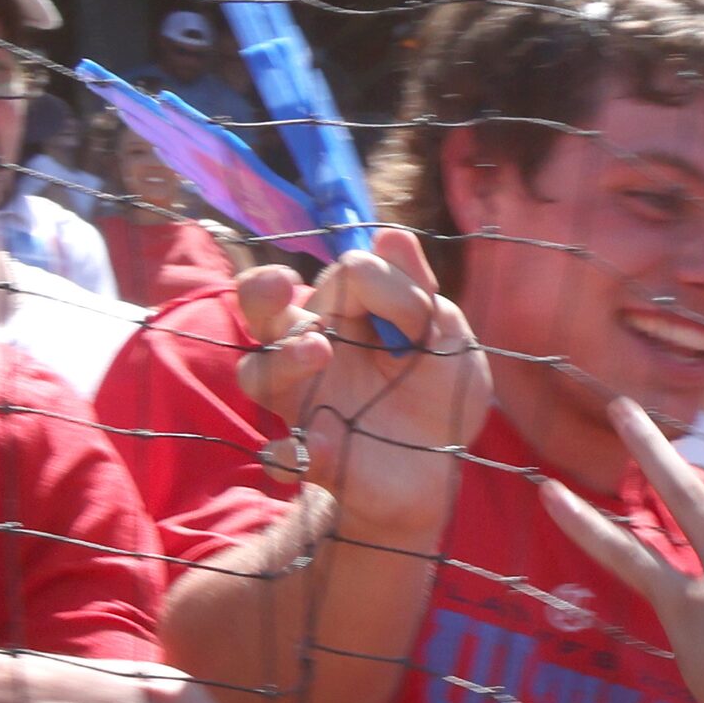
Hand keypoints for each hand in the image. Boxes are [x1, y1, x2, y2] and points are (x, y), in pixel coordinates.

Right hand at [236, 231, 489, 538]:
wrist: (438, 469)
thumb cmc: (436, 394)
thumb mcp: (446, 339)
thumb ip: (420, 292)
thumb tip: (392, 233)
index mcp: (343, 316)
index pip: (342, 278)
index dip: (384, 287)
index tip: (422, 315)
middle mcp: (309, 351)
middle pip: (260, 309)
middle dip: (262, 291)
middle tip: (284, 285)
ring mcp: (303, 403)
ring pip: (257, 374)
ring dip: (282, 359)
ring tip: (318, 350)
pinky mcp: (312, 456)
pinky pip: (282, 456)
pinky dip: (290, 454)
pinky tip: (319, 448)